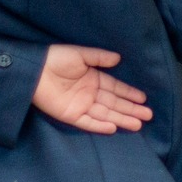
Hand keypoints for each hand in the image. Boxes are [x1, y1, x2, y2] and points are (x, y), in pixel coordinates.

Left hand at [32, 44, 150, 134]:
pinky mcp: (70, 115)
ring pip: (106, 114)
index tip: (143, 99)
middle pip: (114, 103)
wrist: (34, 70)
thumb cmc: (56, 59)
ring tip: (138, 124)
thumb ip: (99, 57)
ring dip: (122, 119)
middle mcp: (89, 94)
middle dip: (131, 109)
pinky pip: (88, 122)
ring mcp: (81, 105)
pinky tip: (114, 128)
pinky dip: (100, 125)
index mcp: (93, 79)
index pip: (115, 88)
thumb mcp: (80, 54)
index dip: (129, 94)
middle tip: (148, 115)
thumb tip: (118, 59)